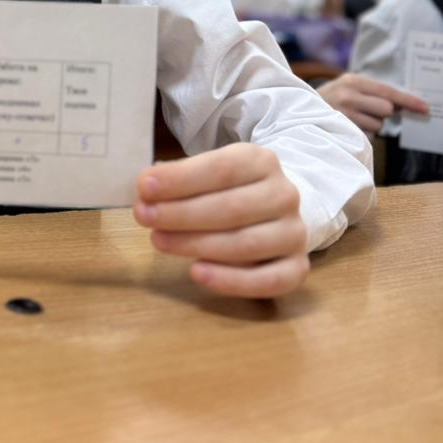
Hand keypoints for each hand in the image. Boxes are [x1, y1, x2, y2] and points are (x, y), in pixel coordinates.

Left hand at [133, 144, 308, 297]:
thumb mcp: (210, 170)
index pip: (221, 169)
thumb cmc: (231, 188)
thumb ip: (181, 178)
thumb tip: (148, 187)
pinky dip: (230, 281)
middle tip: (144, 216)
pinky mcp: (297, 268)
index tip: (144, 187)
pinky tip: (197, 273)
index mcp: (262, 161)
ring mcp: (294, 233)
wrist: (276, 208)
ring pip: (244, 244)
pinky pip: (267, 281)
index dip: (181, 179)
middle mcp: (284, 195)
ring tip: (158, 241)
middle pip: (231, 208)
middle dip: (181, 213)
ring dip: (196, 245)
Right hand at [318, 73, 428, 133]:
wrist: (297, 107)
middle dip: (381, 114)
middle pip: (386, 109)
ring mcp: (342, 112)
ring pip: (376, 125)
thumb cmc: (332, 98)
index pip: (388, 91)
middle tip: (367, 111)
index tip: (425, 108)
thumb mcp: (349, 88)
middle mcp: (348, 94)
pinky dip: (360, 134)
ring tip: (352, 119)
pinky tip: (346, 126)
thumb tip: (401, 106)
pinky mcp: (339, 128)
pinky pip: (365, 136)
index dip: (409, 101)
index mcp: (354, 81)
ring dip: (370, 126)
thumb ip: (373, 94)